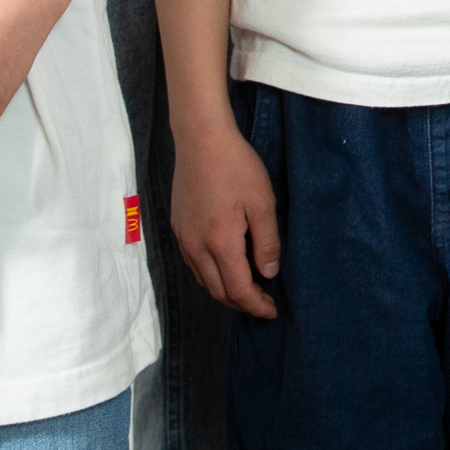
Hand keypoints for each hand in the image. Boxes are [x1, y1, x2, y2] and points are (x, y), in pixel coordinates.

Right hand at [173, 115, 282, 317]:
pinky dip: (211, 274)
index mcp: (220, 242)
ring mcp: (183, 238)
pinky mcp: (177, 227)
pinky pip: (193, 264)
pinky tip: (225, 266)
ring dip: (225, 290)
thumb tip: (268, 274)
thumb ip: (267, 241)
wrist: (201, 139)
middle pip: (217, 291)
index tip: (272, 310)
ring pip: (203, 280)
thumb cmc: (237, 166)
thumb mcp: (262, 202)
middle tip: (263, 303)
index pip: (238, 289)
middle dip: (241, 302)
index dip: (255, 305)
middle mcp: (196, 247)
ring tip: (247, 287)